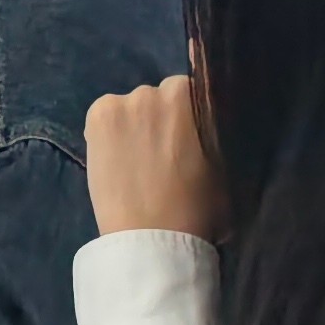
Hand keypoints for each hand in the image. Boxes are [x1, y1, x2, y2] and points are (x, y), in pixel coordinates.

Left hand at [87, 74, 216, 243]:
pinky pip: (106, 112)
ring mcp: (132, 98)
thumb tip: (213, 121)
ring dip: (136, 122)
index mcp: (205, 100)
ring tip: (135, 158)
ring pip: (134, 104)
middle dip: (163, 117)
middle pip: (164, 95)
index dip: (192, 114)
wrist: (154, 234)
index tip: (186, 135)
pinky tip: (116, 155)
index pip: (200, 92)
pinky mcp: (101, 112)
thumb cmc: (200, 207)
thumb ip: (217, 133)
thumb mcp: (224, 164)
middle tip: (160, 151)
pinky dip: (109, 129)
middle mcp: (169, 89)